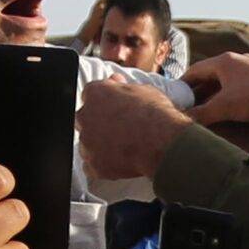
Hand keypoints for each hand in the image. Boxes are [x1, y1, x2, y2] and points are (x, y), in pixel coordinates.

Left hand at [79, 79, 193, 180]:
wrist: (164, 143)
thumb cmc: (157, 115)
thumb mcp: (144, 90)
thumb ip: (123, 87)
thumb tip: (115, 81)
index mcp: (96, 93)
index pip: (91, 95)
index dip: (104, 102)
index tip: (114, 109)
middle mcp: (85, 116)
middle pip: (85, 119)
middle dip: (98, 124)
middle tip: (120, 130)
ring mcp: (87, 142)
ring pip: (86, 144)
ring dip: (99, 145)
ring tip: (122, 148)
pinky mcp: (93, 164)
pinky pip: (91, 166)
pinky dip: (101, 165)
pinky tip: (118, 162)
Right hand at [183, 52, 248, 126]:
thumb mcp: (224, 107)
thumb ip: (201, 113)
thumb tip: (183, 120)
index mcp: (224, 61)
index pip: (195, 71)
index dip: (182, 85)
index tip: (174, 97)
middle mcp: (236, 60)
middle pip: (209, 76)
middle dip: (197, 92)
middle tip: (188, 108)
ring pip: (224, 82)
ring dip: (213, 95)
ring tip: (205, 111)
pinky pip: (238, 86)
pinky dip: (228, 96)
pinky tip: (228, 110)